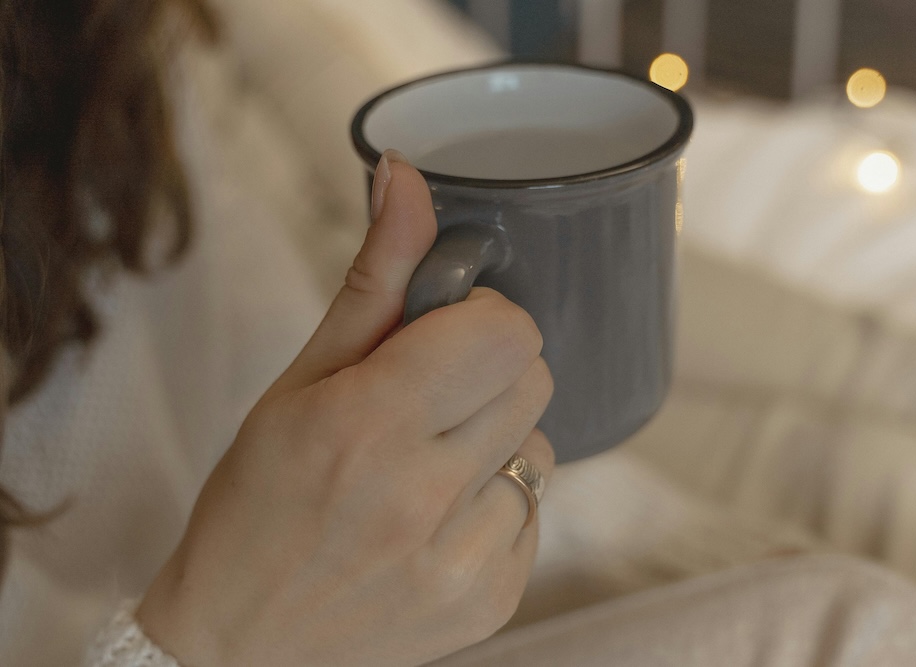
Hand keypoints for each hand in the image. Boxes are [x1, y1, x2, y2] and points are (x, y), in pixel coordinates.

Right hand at [136, 150, 554, 666]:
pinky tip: (437, 520)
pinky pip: (534, 512)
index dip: (483, 319)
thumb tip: (406, 175)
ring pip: (543, 446)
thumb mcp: (299, 381)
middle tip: (431, 398)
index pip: (506, 331)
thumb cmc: (257, 501)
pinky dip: (497, 503)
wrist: (242, 643)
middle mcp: (423, 495)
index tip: (448, 333)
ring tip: (427, 469)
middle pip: (535, 378)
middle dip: (492, 371)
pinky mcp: (493, 600)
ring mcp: (464, 558)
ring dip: (497, 440)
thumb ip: (374, 279)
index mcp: (367, 424)